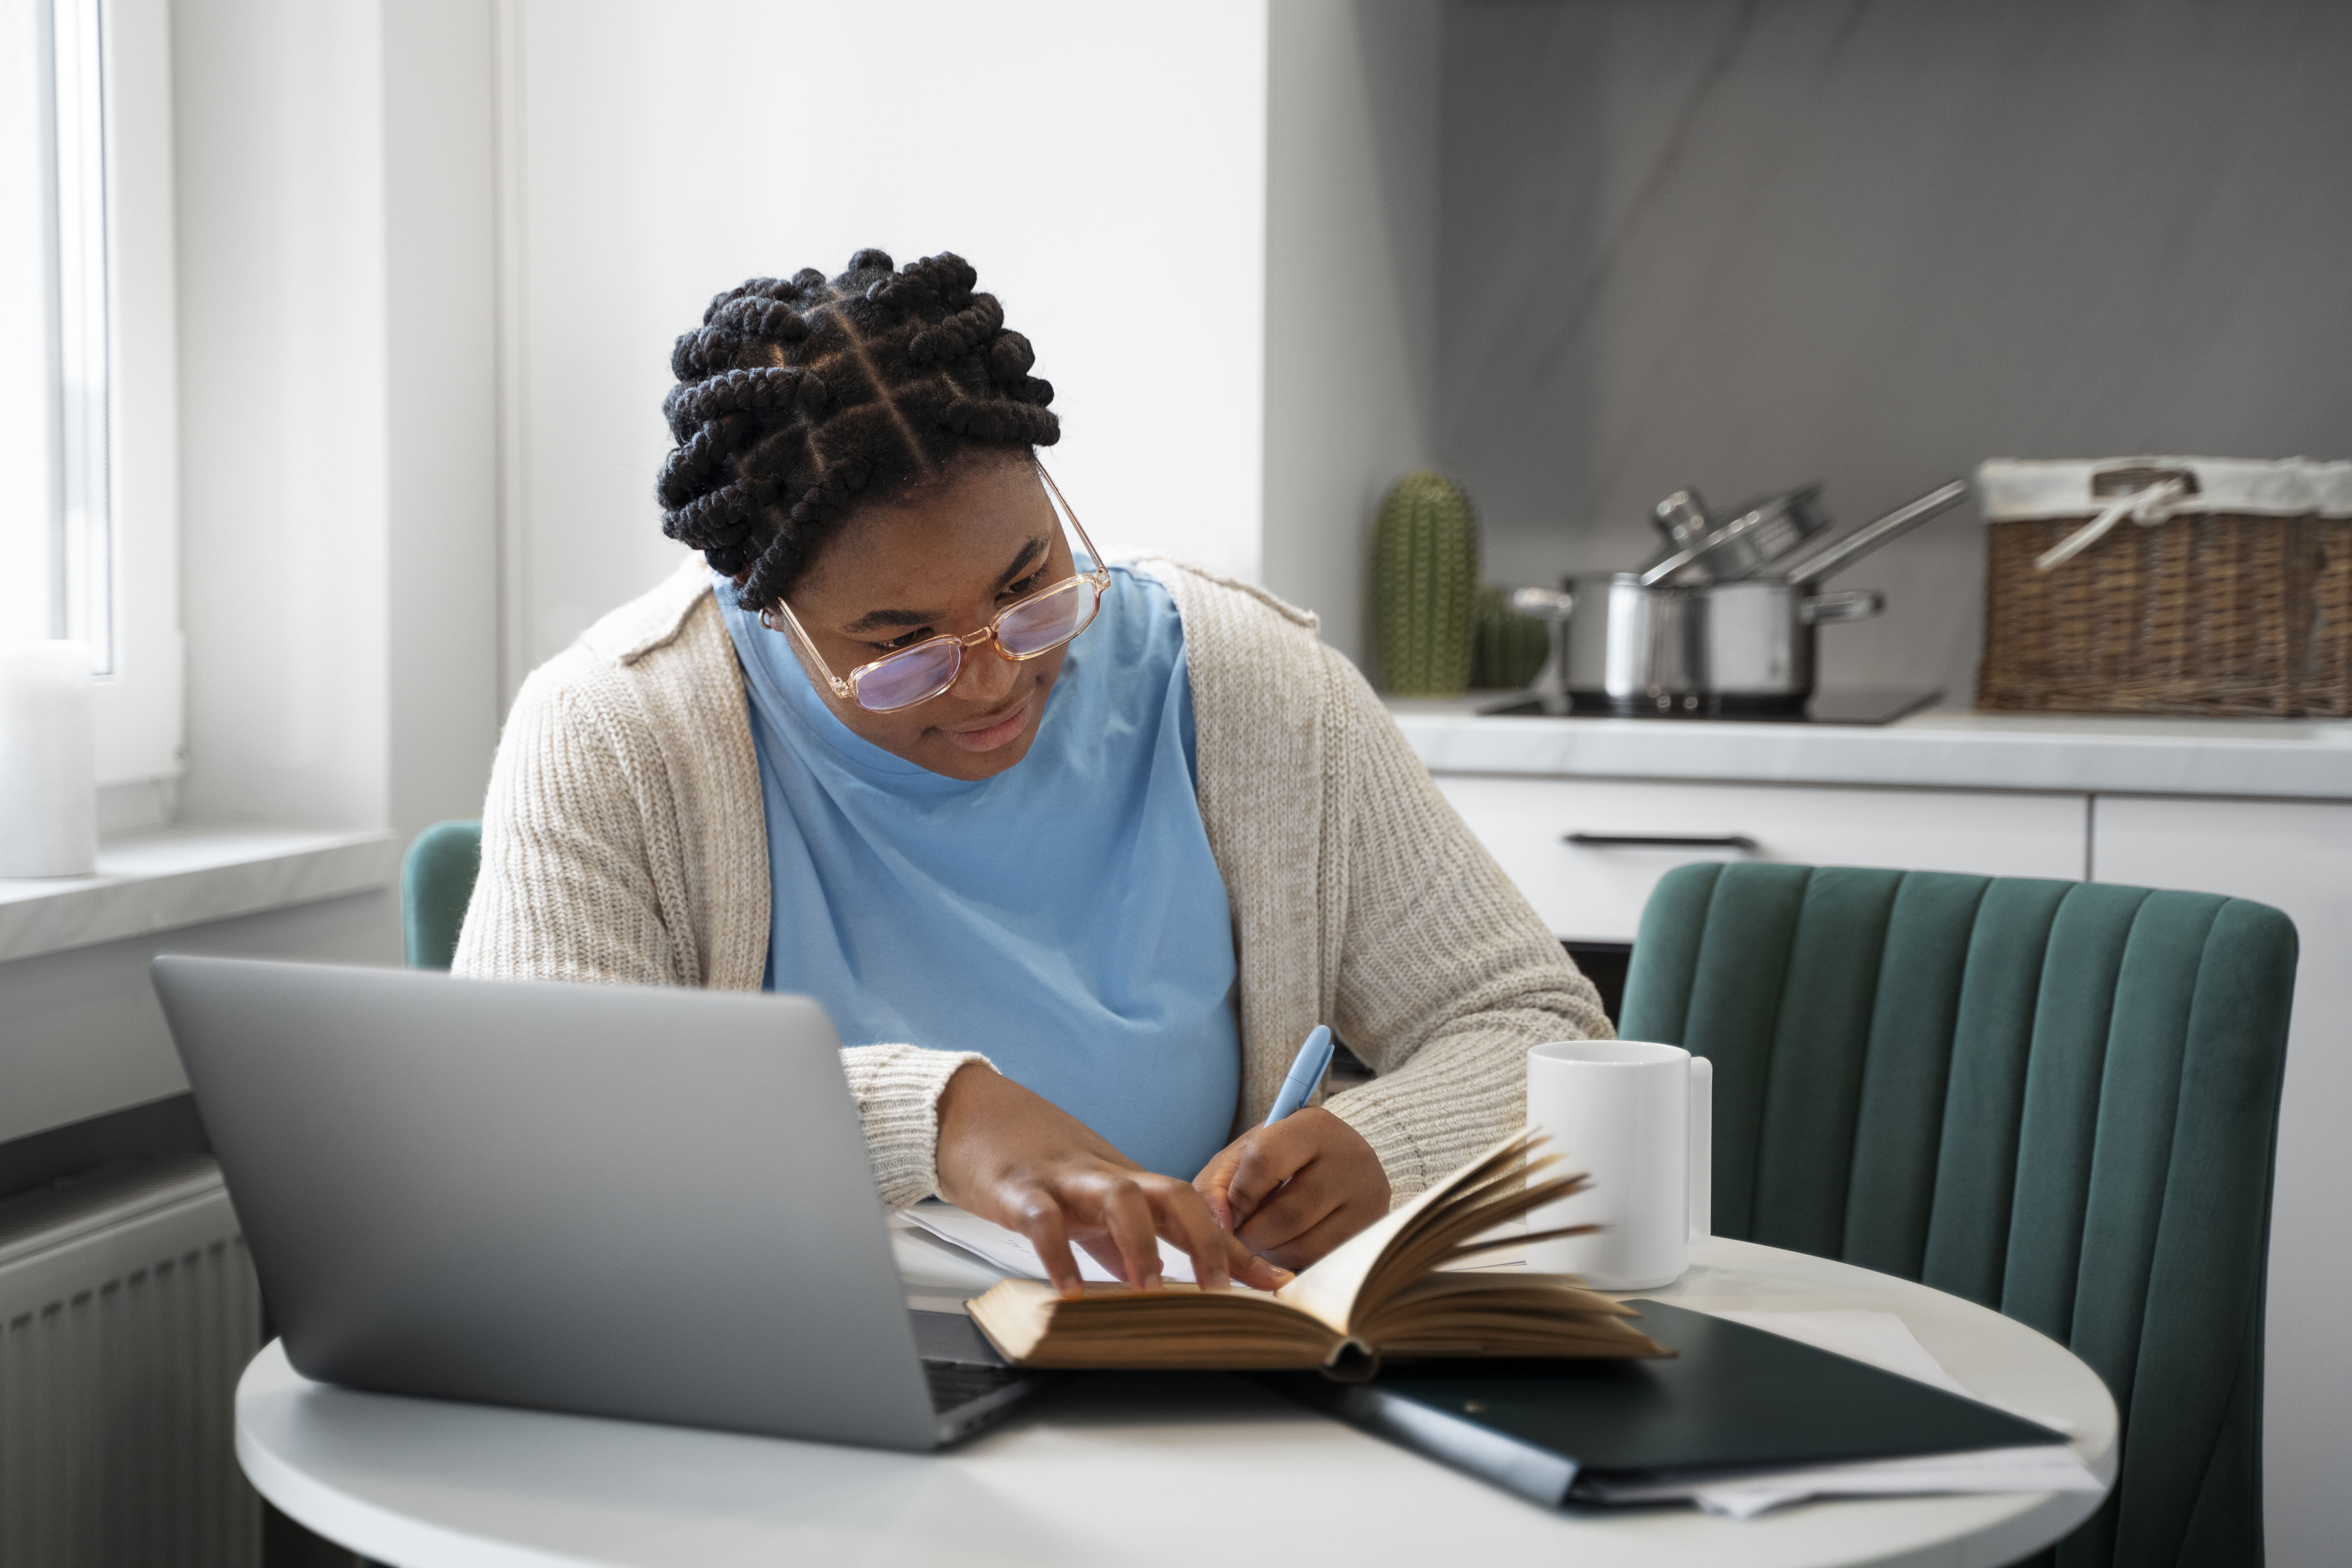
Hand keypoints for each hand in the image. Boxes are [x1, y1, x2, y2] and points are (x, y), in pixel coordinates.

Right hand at [932, 1064, 1286, 1298]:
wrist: (968, 1112)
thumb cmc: (1030, 1160)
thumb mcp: (1083, 1202)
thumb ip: (1116, 1243)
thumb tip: (1149, 1283)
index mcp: (1127, 1182)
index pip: (1195, 1211)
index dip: (1236, 1248)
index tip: (1277, 1282)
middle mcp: (1105, 1177)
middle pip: (1172, 1194)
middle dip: (1206, 1241)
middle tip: (1223, 1292)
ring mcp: (1064, 1180)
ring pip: (1119, 1199)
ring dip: (1141, 1246)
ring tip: (1152, 1294)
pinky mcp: (1018, 1188)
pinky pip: (1044, 1221)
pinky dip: (1058, 1256)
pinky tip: (1068, 1293)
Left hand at [1192, 1107, 1391, 1270]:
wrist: (1331, 1164)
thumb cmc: (1276, 1161)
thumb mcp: (1241, 1159)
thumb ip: (1216, 1187)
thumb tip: (1221, 1227)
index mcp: (1313, 1125)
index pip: (1265, 1161)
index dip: (1238, 1197)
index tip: (1228, 1213)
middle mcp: (1351, 1155)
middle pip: (1286, 1213)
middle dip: (1252, 1234)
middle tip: (1241, 1236)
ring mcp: (1369, 1195)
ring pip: (1304, 1244)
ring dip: (1271, 1253)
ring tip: (1264, 1240)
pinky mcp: (1373, 1228)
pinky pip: (1322, 1260)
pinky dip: (1294, 1261)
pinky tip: (1288, 1246)